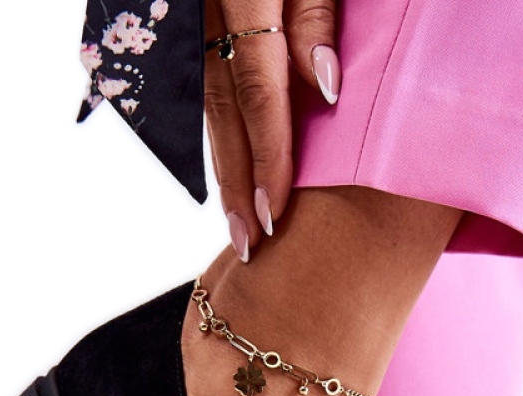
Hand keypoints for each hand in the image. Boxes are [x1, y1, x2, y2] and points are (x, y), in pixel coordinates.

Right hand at [202, 0, 339, 258]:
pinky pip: (209, 88)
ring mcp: (198, 20)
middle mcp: (211, 13)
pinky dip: (223, 135)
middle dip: (237, 183)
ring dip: (225, 169)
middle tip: (248, 244)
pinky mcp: (197, 25)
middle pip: (224, 111)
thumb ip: (315, 15)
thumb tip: (325, 85)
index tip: (274, 212)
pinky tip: (232, 170)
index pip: (258, 90)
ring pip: (211, 105)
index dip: (267, 155)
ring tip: (239, 225)